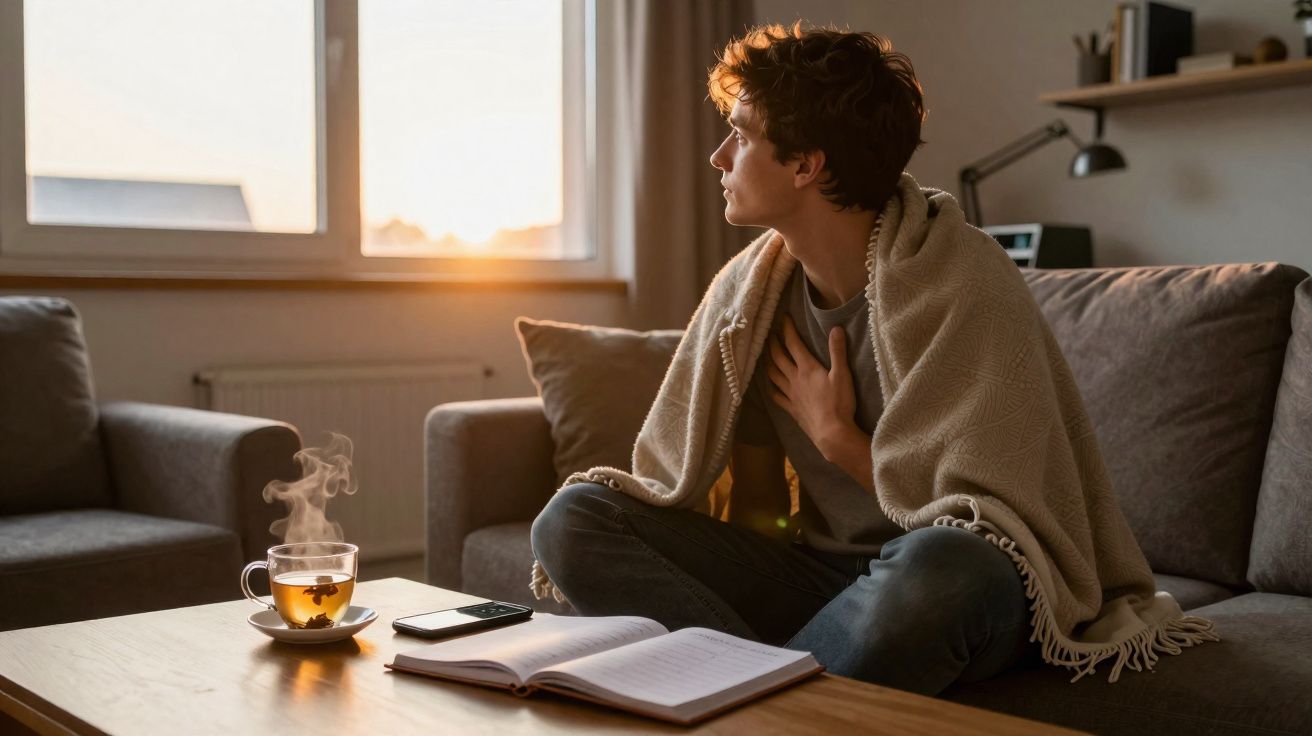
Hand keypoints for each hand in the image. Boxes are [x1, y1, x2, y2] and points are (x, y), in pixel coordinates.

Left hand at [765, 316, 858, 459]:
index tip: (784, 317)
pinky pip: (776, 396)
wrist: (832, 433)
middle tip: (770, 333)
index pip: (793, 343)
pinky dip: (771, 388)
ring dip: (768, 362)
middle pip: (778, 357)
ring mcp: (791, 395)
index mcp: (807, 368)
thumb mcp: (842, 374)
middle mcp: (794, 379)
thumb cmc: (839, 404)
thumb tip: (836, 328)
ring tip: (765, 355)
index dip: (787, 328)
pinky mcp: (792, 409)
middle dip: (773, 343)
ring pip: (773, 375)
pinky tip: (769, 386)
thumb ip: (838, 351)